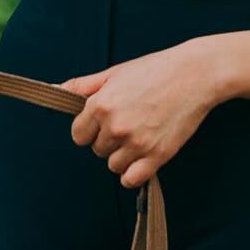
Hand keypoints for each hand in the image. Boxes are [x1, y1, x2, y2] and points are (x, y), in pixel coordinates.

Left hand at [63, 39, 220, 189]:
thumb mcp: (114, 73)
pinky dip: (133, 174)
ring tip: (139, 136)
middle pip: (97, 150)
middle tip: (128, 122)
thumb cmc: (154, 70)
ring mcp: (137, 143)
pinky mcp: (157, 155)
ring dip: (122, 156)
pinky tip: (141, 160)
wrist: (194, 74)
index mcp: (101, 104)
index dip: (89, 129)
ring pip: (114, 165)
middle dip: (108, 140)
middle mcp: (115, 126)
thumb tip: (55, 89)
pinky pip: (131, 180)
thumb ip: (83, 86)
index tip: (103, 122)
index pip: (78, 135)